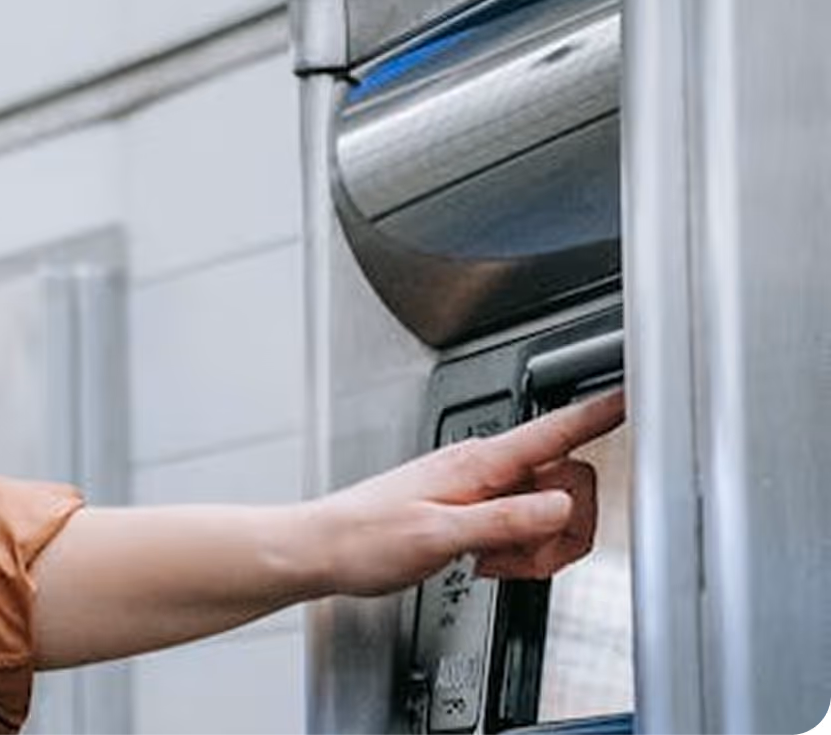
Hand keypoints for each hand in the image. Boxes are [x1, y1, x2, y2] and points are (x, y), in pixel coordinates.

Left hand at [306, 388, 624, 597]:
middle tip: (520, 559)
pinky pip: (523, 529)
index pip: (554, 431)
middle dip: (560, 531)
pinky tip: (485, 563)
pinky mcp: (474, 510)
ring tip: (491, 562)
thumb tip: (561, 507)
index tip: (636, 397)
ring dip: (534, 548)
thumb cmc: (364, 538)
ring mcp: (480, 489)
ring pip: (548, 513)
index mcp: (478, 462)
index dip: (599, 414)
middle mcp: (483, 468)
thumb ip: (506, 520)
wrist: (324, 549)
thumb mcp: (439, 536)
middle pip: (566, 486)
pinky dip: (516, 554)